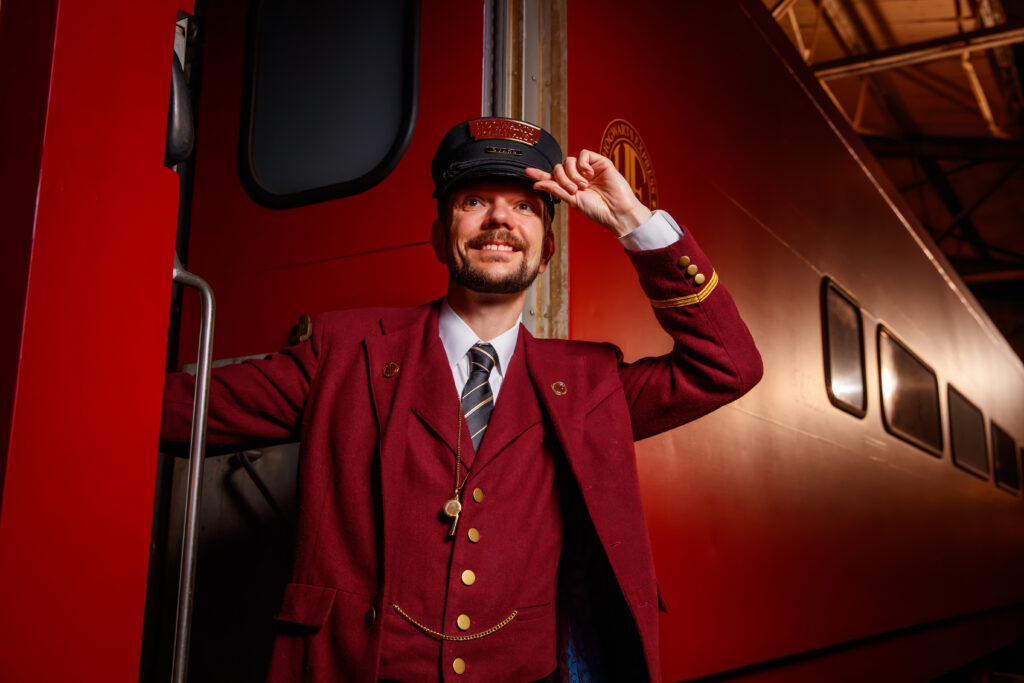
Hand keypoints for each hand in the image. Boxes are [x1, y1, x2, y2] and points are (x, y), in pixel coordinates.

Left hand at [525, 149, 652, 236]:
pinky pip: (583, 154)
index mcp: (570, 187)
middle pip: (558, 168)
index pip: (551, 178)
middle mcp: (578, 177)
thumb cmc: (597, 210)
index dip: (539, 174)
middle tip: (573, 190)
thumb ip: (555, 190)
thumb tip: (537, 184)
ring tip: (583, 185)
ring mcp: (588, 169)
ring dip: (572, 174)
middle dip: (562, 179)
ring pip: (569, 161)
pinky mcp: (599, 162)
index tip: (526, 171)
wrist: (616, 211)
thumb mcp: (572, 201)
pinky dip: (582, 164)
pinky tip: (589, 174)